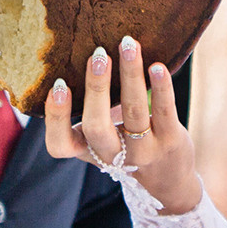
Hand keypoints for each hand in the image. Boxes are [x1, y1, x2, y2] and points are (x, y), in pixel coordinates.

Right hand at [44, 35, 198, 210]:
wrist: (168, 182)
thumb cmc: (127, 145)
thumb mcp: (103, 138)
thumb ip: (93, 108)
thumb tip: (88, 53)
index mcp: (88, 150)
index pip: (60, 145)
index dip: (56, 118)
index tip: (58, 86)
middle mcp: (112, 154)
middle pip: (97, 126)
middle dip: (96, 88)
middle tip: (98, 55)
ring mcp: (142, 150)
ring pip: (133, 111)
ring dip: (130, 75)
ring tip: (128, 46)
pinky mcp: (170, 141)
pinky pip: (164, 112)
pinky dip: (160, 87)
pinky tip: (157, 66)